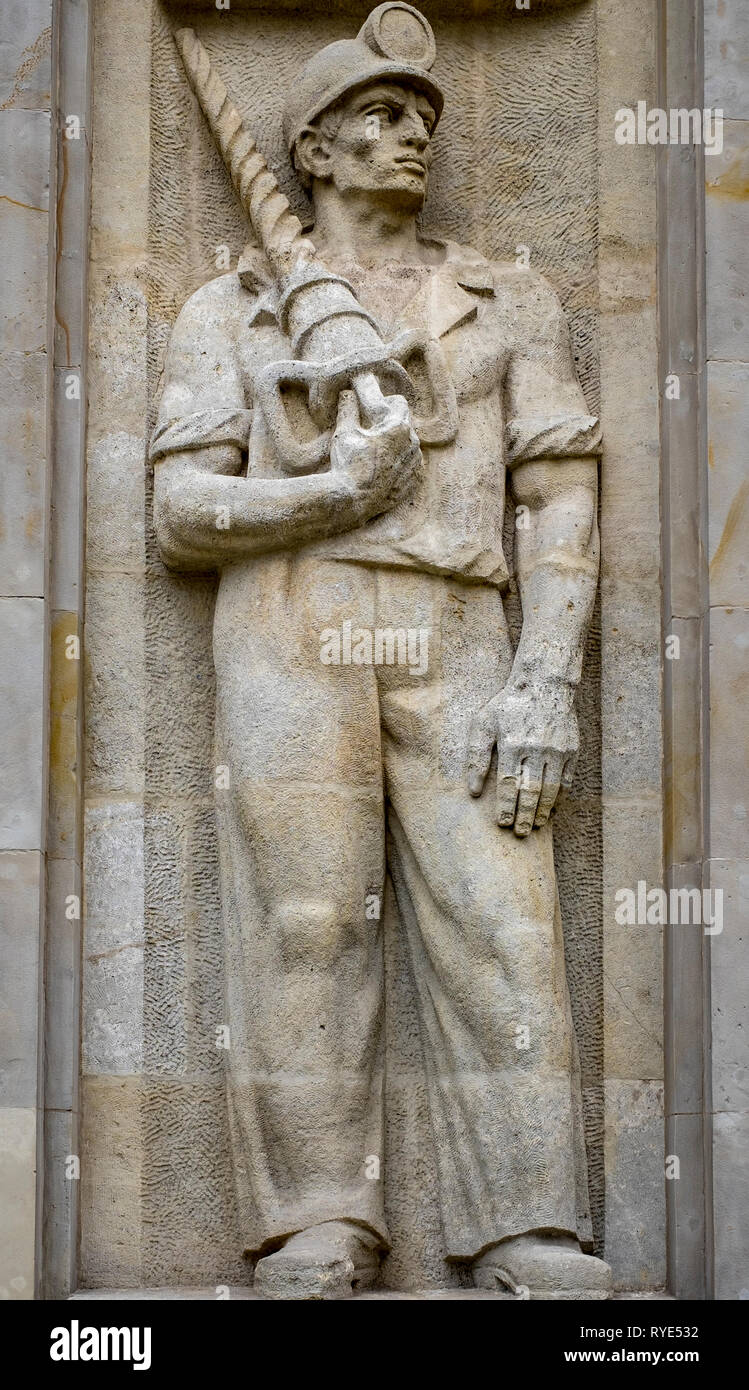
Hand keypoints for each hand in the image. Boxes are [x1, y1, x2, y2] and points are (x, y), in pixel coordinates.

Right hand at [329, 378, 420, 519]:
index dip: (385, 402)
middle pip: (405, 423)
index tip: (373, 406)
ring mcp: (415, 464)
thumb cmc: (348, 464)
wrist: (352, 501)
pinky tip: (382, 466)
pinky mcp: (414, 480)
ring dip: (395, 442)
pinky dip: (399, 461)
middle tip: (372, 427)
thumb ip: (348, 408)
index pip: (399, 402)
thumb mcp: (344, 432)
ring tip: (376, 450)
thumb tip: (347, 393)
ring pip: (409, 444)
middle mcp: (413, 443)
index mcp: (399, 427)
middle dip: (390, 422)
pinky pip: (410, 464)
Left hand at [466, 679, 578, 835]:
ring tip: (536, 825)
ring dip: (543, 810)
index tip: (502, 824)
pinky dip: (559, 797)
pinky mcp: (571, 749)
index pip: (508, 784)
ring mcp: (556, 750)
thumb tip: (472, 791)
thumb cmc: (508, 705)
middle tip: (520, 833)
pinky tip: (552, 809)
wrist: (545, 684)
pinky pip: (566, 780)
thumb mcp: (484, 723)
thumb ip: (476, 757)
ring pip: (550, 789)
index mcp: (512, 743)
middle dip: (525, 815)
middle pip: (530, 791)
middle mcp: (536, 748)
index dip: (505, 807)